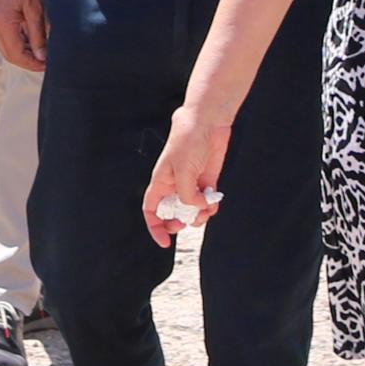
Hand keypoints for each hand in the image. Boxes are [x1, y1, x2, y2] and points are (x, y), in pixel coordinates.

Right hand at [0, 0, 49, 70]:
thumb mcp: (36, 9)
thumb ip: (38, 35)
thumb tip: (41, 56)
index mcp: (2, 24)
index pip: (16, 54)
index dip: (32, 63)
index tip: (48, 65)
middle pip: (9, 54)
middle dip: (27, 61)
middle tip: (47, 62)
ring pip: (7, 47)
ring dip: (24, 52)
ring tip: (43, 52)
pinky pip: (7, 36)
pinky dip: (20, 42)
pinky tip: (34, 40)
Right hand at [144, 103, 228, 243]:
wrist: (207, 123)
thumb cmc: (188, 143)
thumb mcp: (183, 172)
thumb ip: (186, 196)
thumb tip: (196, 209)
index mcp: (161, 182)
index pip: (151, 210)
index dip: (155, 227)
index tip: (165, 241)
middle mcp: (174, 185)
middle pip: (172, 213)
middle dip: (180, 223)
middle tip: (188, 222)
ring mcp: (191, 184)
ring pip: (192, 210)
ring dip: (199, 215)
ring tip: (206, 209)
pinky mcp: (207, 180)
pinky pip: (207, 202)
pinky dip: (210, 206)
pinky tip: (213, 202)